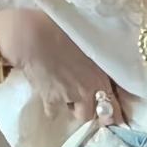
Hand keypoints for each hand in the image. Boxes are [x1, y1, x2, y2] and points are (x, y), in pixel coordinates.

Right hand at [0, 8, 124, 124]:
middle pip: (97, 113)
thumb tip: (104, 59)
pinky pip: (54, 113)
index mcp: (100, 75)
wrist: (31, 36)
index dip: (115, 113)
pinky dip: (52, 108)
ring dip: (75, 109)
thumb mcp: (88, 39)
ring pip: (79, 114)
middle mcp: (88, 90)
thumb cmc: (59, 28)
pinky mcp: (51, 101)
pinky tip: (49, 97)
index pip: (115, 103)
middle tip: (86, 101)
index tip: (116, 118)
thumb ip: (97, 55)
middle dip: (93, 110)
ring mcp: (70, 97)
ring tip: (68, 98)